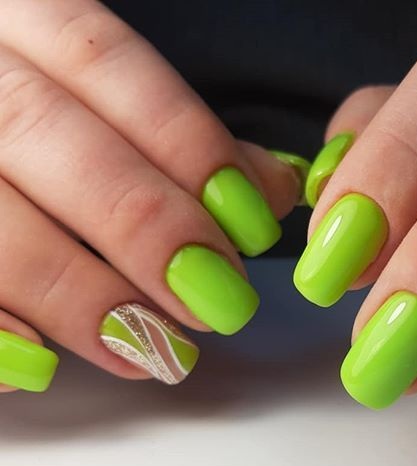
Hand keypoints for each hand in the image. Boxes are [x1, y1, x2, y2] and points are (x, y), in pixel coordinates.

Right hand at [0, 0, 303, 391]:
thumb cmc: (48, 124)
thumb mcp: (108, 105)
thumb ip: (188, 143)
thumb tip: (275, 186)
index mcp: (24, 25)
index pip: (105, 62)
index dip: (184, 142)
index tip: (251, 223)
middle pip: (44, 132)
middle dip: (142, 222)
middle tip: (217, 298)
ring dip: (76, 292)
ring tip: (152, 347)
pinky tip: (43, 365)